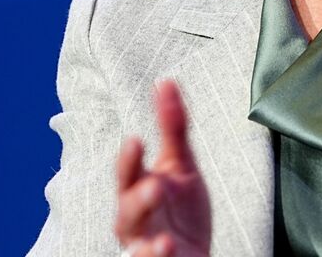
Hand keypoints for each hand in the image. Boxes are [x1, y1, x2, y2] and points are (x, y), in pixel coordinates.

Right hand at [114, 80, 210, 255]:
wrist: (194, 253)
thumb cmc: (181, 209)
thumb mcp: (182, 165)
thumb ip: (172, 128)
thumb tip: (166, 81)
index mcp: (138, 189)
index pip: (128, 172)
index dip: (129, 159)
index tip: (136, 141)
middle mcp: (135, 220)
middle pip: (128, 210)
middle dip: (138, 199)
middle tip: (154, 186)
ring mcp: (145, 246)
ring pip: (135, 245)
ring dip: (146, 240)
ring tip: (162, 235)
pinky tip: (166, 248)